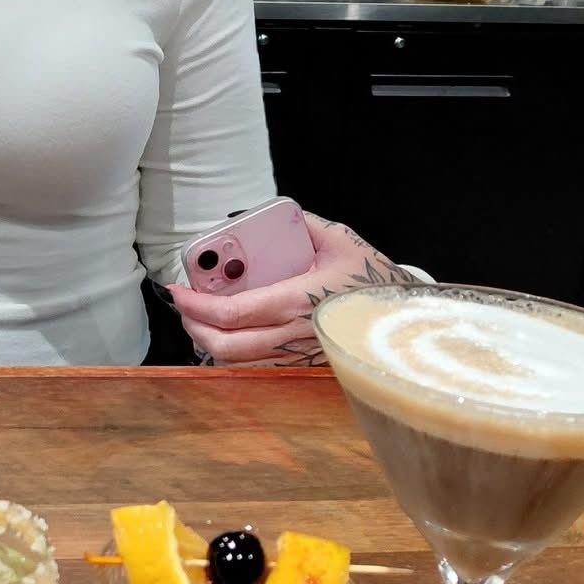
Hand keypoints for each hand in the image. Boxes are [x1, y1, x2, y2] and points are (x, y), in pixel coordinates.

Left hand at [166, 213, 415, 367]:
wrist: (404, 319)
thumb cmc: (372, 278)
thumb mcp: (340, 240)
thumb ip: (301, 224)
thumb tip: (271, 215)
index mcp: (299, 301)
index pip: (235, 312)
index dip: (199, 304)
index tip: (179, 290)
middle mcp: (295, 334)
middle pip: (227, 346)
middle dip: (195, 327)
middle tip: (184, 306)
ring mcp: (298, 357)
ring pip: (239, 363)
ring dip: (209, 343)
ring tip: (199, 320)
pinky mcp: (303, 367)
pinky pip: (257, 369)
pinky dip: (233, 355)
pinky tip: (227, 336)